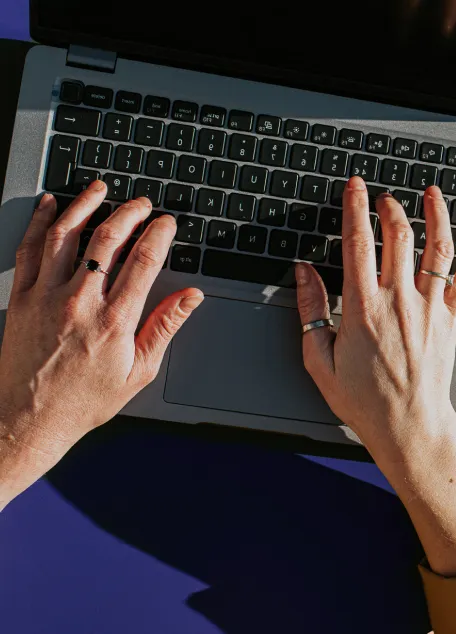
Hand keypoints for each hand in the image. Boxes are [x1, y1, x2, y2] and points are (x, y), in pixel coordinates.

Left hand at [0, 183, 201, 505]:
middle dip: (128, 213)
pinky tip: (52, 207)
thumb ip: (165, 327)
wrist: (27, 420)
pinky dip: (41, 223)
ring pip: (66, 236)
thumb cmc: (83, 401)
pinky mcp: (21, 298)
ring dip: (85, 205)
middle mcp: (79, 303)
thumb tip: (190, 297)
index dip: (158, 234)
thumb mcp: (138, 371)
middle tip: (140, 203)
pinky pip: (29, 249)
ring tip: (99, 189)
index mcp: (115, 322)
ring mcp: (45, 297)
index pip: (143, 262)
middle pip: (107, 240)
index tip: (166, 223)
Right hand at [295, 178, 455, 462]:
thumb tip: (303, 273)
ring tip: (430, 194)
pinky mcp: (449, 320)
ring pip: (436, 248)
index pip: (358, 243)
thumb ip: (311, 311)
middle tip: (384, 196)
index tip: (354, 188)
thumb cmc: (364, 400)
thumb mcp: (319, 360)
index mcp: (363, 308)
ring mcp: (429, 309)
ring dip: (435, 214)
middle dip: (390, 207)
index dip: (355, 208)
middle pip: (399, 236)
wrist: (409, 426)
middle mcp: (399, 301)